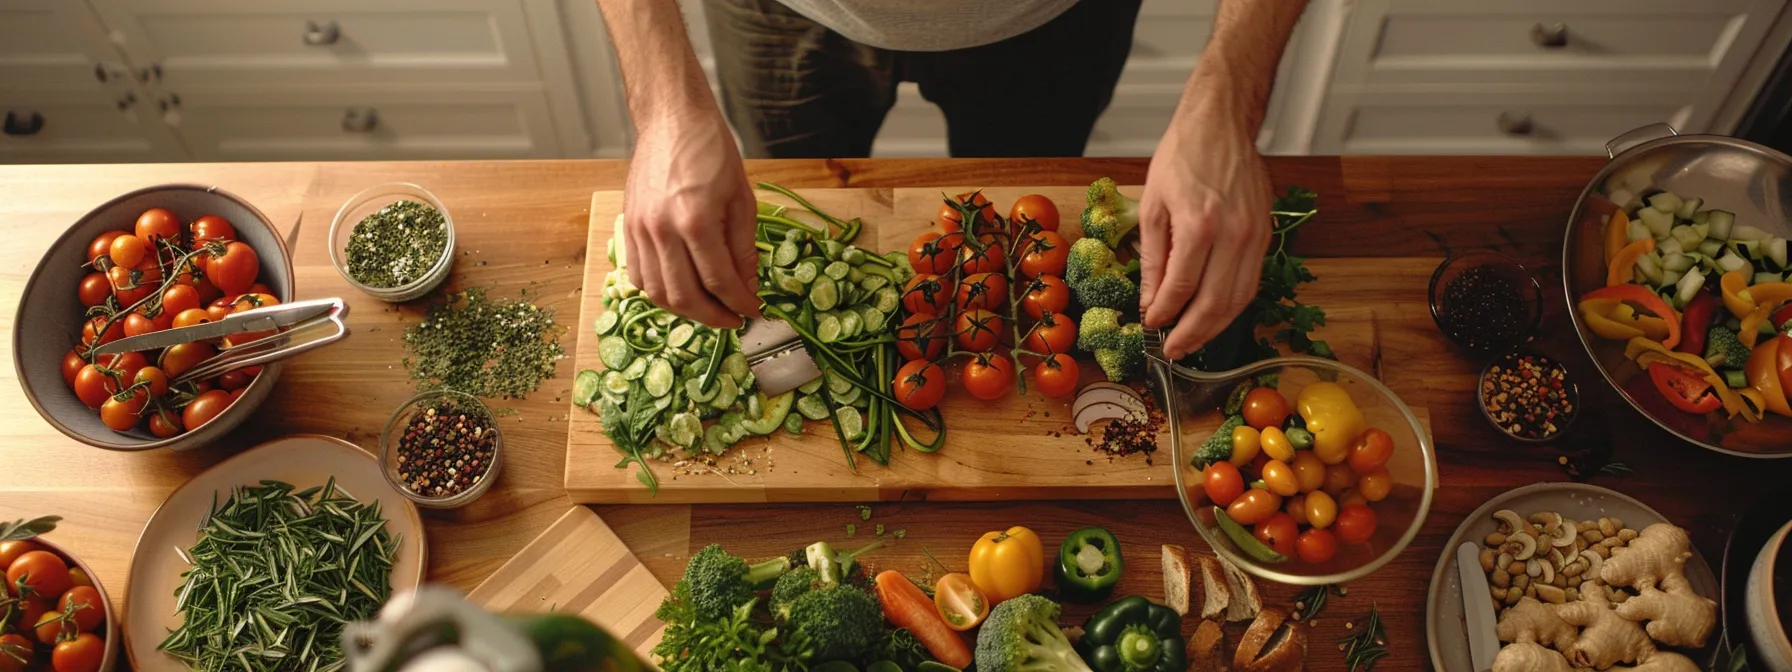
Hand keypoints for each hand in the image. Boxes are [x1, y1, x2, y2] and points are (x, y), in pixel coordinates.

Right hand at [623, 109, 760, 327]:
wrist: (672, 119)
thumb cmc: (712, 151)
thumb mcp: (742, 198)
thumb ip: (744, 248)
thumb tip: (748, 287)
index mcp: (696, 222)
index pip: (720, 282)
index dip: (740, 304)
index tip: (754, 312)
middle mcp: (662, 231)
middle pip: (685, 297)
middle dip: (713, 317)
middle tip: (733, 319)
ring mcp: (640, 230)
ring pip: (658, 292)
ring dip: (685, 310)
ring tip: (708, 309)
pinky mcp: (627, 226)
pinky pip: (638, 274)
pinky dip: (659, 291)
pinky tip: (679, 290)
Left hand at [1137, 105, 1273, 359]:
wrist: (1222, 124)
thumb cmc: (1183, 157)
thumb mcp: (1152, 206)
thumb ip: (1153, 259)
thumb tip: (1150, 301)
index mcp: (1199, 224)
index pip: (1181, 287)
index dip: (1164, 314)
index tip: (1151, 325)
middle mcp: (1233, 234)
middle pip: (1215, 302)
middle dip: (1192, 333)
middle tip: (1172, 350)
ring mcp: (1255, 235)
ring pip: (1239, 298)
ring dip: (1215, 327)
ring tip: (1192, 341)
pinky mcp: (1267, 233)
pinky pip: (1251, 281)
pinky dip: (1233, 306)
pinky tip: (1215, 315)